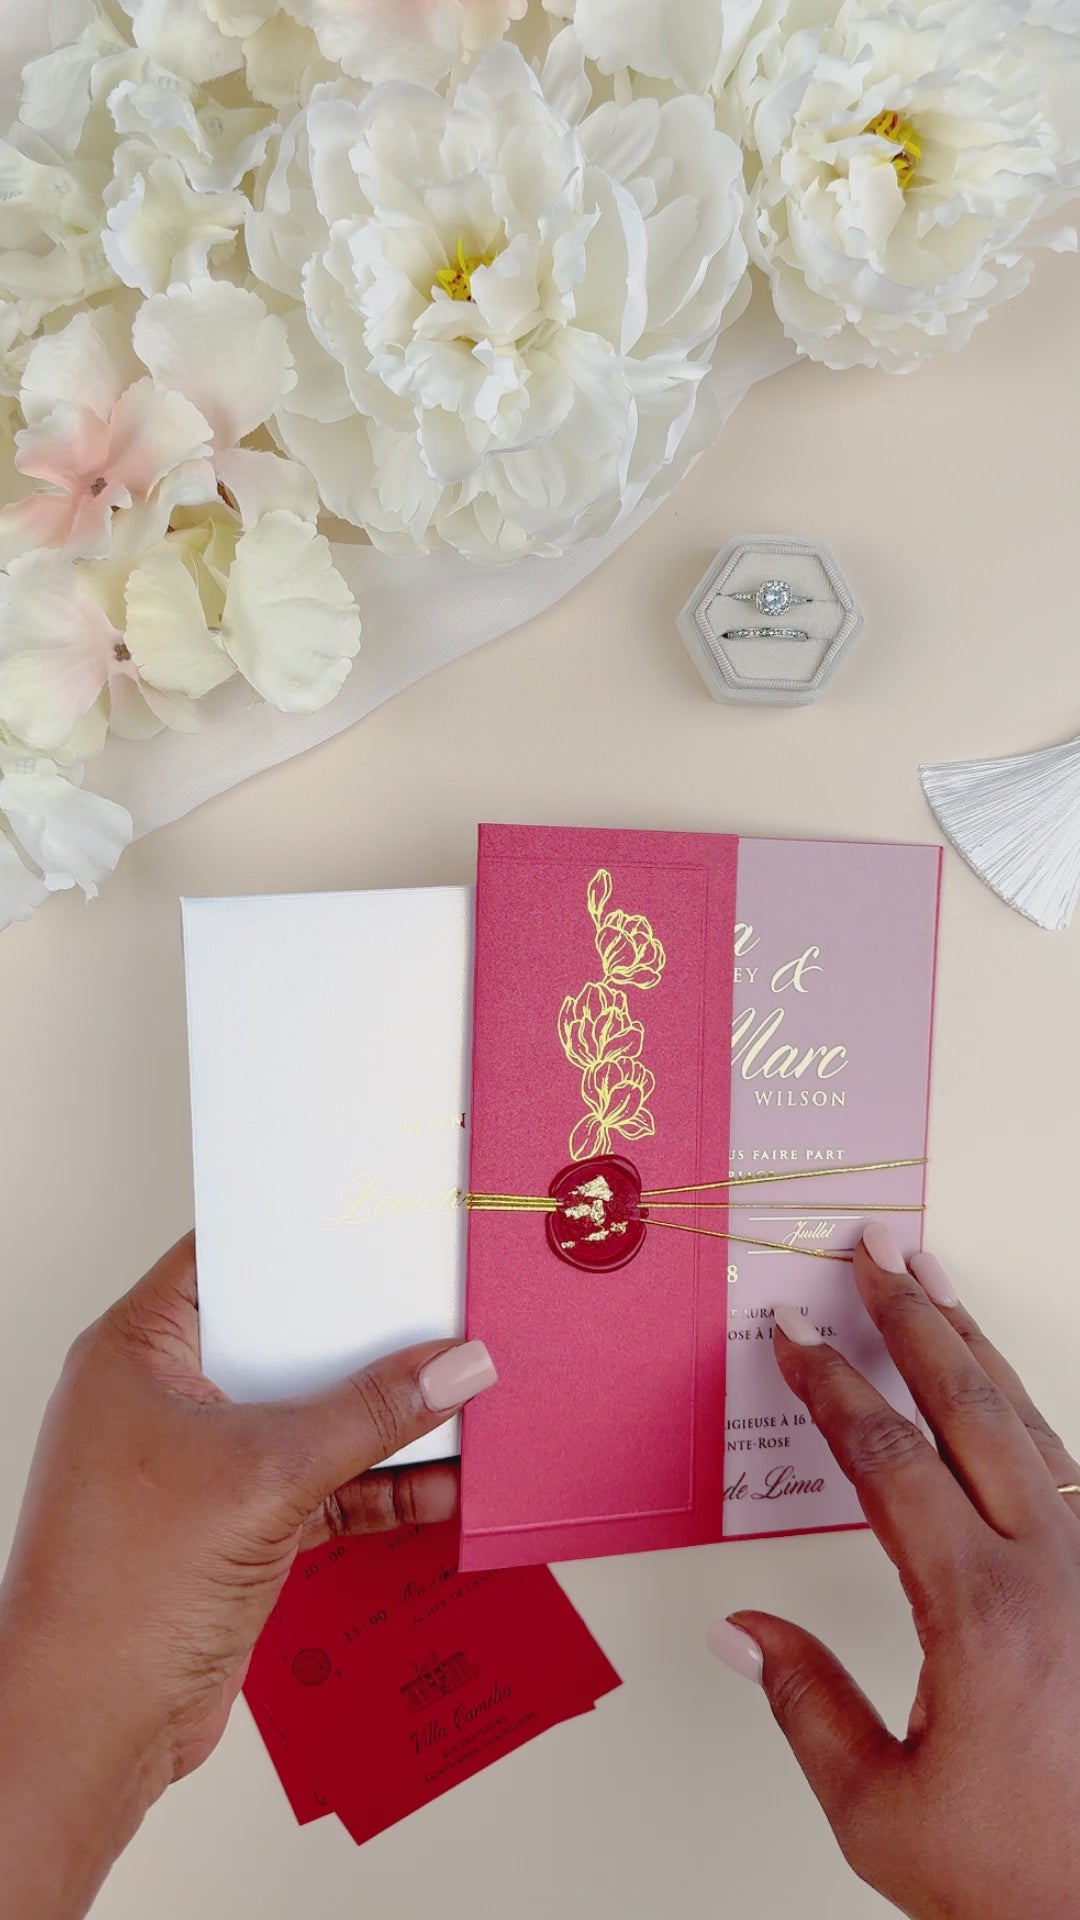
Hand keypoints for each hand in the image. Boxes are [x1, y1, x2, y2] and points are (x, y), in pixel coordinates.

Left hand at [0, 1234, 495, 1917]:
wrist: (89, 1731)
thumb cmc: (116, 1595)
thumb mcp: (265, 1477)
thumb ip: (369, 1417)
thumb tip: (453, 1369)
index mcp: (140, 1350)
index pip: (234, 1257)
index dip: (309, 1235)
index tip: (386, 1220)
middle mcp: (167, 1395)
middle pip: (286, 1338)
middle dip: (367, 1333)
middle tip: (443, 1305)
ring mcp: (202, 1462)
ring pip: (311, 1413)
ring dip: (384, 1416)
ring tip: (464, 1393)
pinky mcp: (235, 1523)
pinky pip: (322, 1482)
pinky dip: (378, 1485)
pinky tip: (441, 1482)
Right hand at [709, 1232, 1079, 1919]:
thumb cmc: (1022, 1878)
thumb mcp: (882, 1811)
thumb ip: (805, 1706)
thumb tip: (740, 1629)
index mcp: (984, 1614)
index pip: (890, 1461)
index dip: (834, 1386)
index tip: (795, 1333)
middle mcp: (1056, 1572)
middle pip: (971, 1406)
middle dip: (914, 1317)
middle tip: (876, 1250)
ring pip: (1030, 1422)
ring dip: (973, 1343)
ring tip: (933, 1282)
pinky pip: (1067, 1463)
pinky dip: (1020, 1405)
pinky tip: (999, 1389)